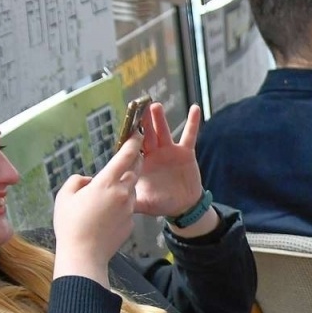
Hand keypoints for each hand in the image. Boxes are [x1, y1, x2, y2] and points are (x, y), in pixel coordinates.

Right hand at [53, 134, 142, 283]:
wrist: (84, 255)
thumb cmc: (70, 225)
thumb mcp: (64, 196)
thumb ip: (77, 181)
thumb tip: (89, 181)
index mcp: (106, 183)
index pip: (126, 156)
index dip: (134, 142)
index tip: (137, 133)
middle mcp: (122, 193)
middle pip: (135, 170)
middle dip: (134, 161)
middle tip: (128, 156)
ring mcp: (129, 209)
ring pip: (131, 190)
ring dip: (124, 186)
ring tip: (106, 195)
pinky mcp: (131, 222)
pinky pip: (128, 208)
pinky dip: (121, 206)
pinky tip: (106, 215)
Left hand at [133, 103, 207, 220]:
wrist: (182, 206)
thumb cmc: (160, 203)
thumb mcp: (143, 203)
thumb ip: (132, 201)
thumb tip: (117, 204)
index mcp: (142, 163)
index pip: (133, 147)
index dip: (130, 137)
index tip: (125, 126)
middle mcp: (154, 153)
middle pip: (147, 134)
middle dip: (142, 122)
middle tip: (137, 108)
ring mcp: (170, 151)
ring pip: (163, 131)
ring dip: (159, 118)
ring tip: (155, 106)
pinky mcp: (186, 152)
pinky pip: (189, 135)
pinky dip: (193, 122)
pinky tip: (194, 109)